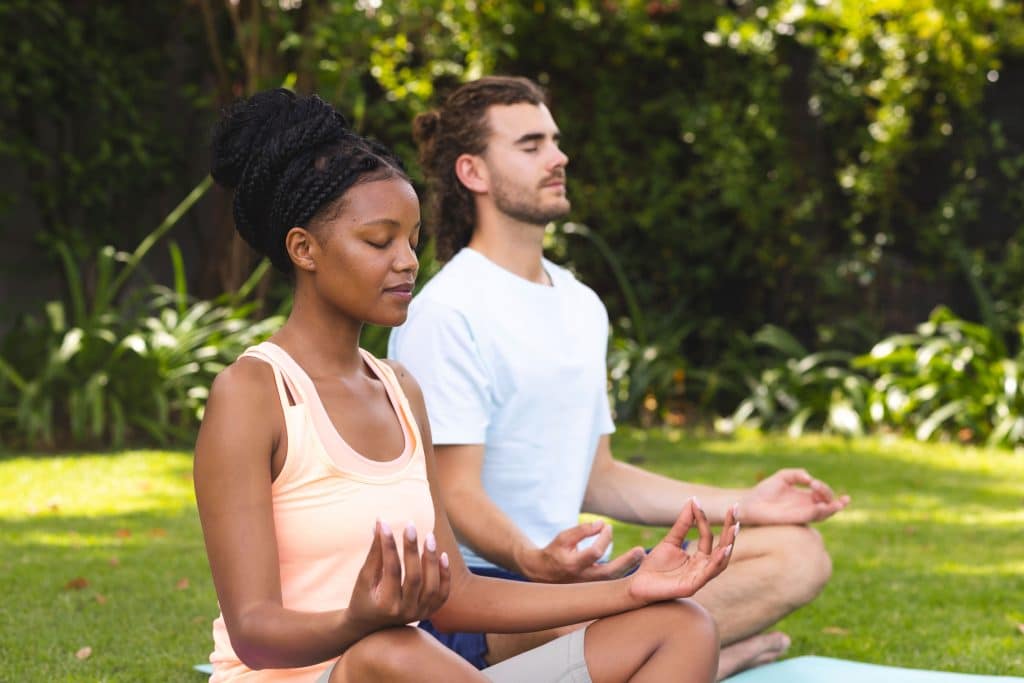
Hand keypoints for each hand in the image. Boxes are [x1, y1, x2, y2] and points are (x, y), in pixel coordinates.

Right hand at [347, 520, 450, 631]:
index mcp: (385, 605)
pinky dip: (445, 575)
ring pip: (432, 586)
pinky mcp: (429, 612)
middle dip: (412, 550)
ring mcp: (419, 613)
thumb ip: (375, 552)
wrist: (371, 628)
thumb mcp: (365, 578)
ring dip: (432, 560)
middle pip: (414, 578)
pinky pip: (442, 594)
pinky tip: (443, 555)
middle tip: (411, 526)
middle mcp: (405, 612)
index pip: (391, 570)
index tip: (386, 524)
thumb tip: (381, 522)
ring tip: (429, 537)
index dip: (389, 546)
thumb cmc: (364, 598)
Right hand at [518, 520, 644, 582]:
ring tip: (642, 556)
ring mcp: (589, 588)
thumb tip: (602, 524)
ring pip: (614, 581)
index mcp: (573, 565)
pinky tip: (634, 563)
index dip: (604, 537)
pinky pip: (612, 584)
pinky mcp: (594, 591)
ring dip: (629, 568)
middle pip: (610, 573)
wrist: (543, 574)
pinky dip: (624, 573)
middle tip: (642, 551)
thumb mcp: (564, 538)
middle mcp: (583, 579)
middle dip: (627, 561)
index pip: (595, 552)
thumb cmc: (554, 552)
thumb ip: (582, 530)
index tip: (607, 527)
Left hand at [628, 498, 736, 603]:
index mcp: (699, 558)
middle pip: (723, 547)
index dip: (703, 519)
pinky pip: (708, 574)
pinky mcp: (692, 587)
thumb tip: (693, 500)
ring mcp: (700, 578)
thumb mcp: (670, 540)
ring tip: (734, 527)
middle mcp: (703, 568)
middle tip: (735, 508)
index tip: (697, 502)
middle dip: (730, 529)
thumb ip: (683, 524)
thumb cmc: (655, 565)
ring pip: (720, 562)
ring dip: (729, 544)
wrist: (638, 584)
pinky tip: (724, 549)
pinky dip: (717, 561)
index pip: (708, 536)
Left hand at [740, 468, 850, 525]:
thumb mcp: (783, 477)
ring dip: (832, 508)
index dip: (826, 490)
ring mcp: (802, 514)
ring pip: (824, 515)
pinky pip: (811, 517)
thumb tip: (810, 478)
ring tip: (838, 503)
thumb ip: (797, 474)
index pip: (823, 495)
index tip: (815, 483)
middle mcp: (806, 507)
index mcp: (804, 497)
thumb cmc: (765, 491)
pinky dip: (819, 512)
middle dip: (836, 500)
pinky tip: (823, 506)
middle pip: (829, 506)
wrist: (750, 503)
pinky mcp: (796, 520)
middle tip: (828, 492)